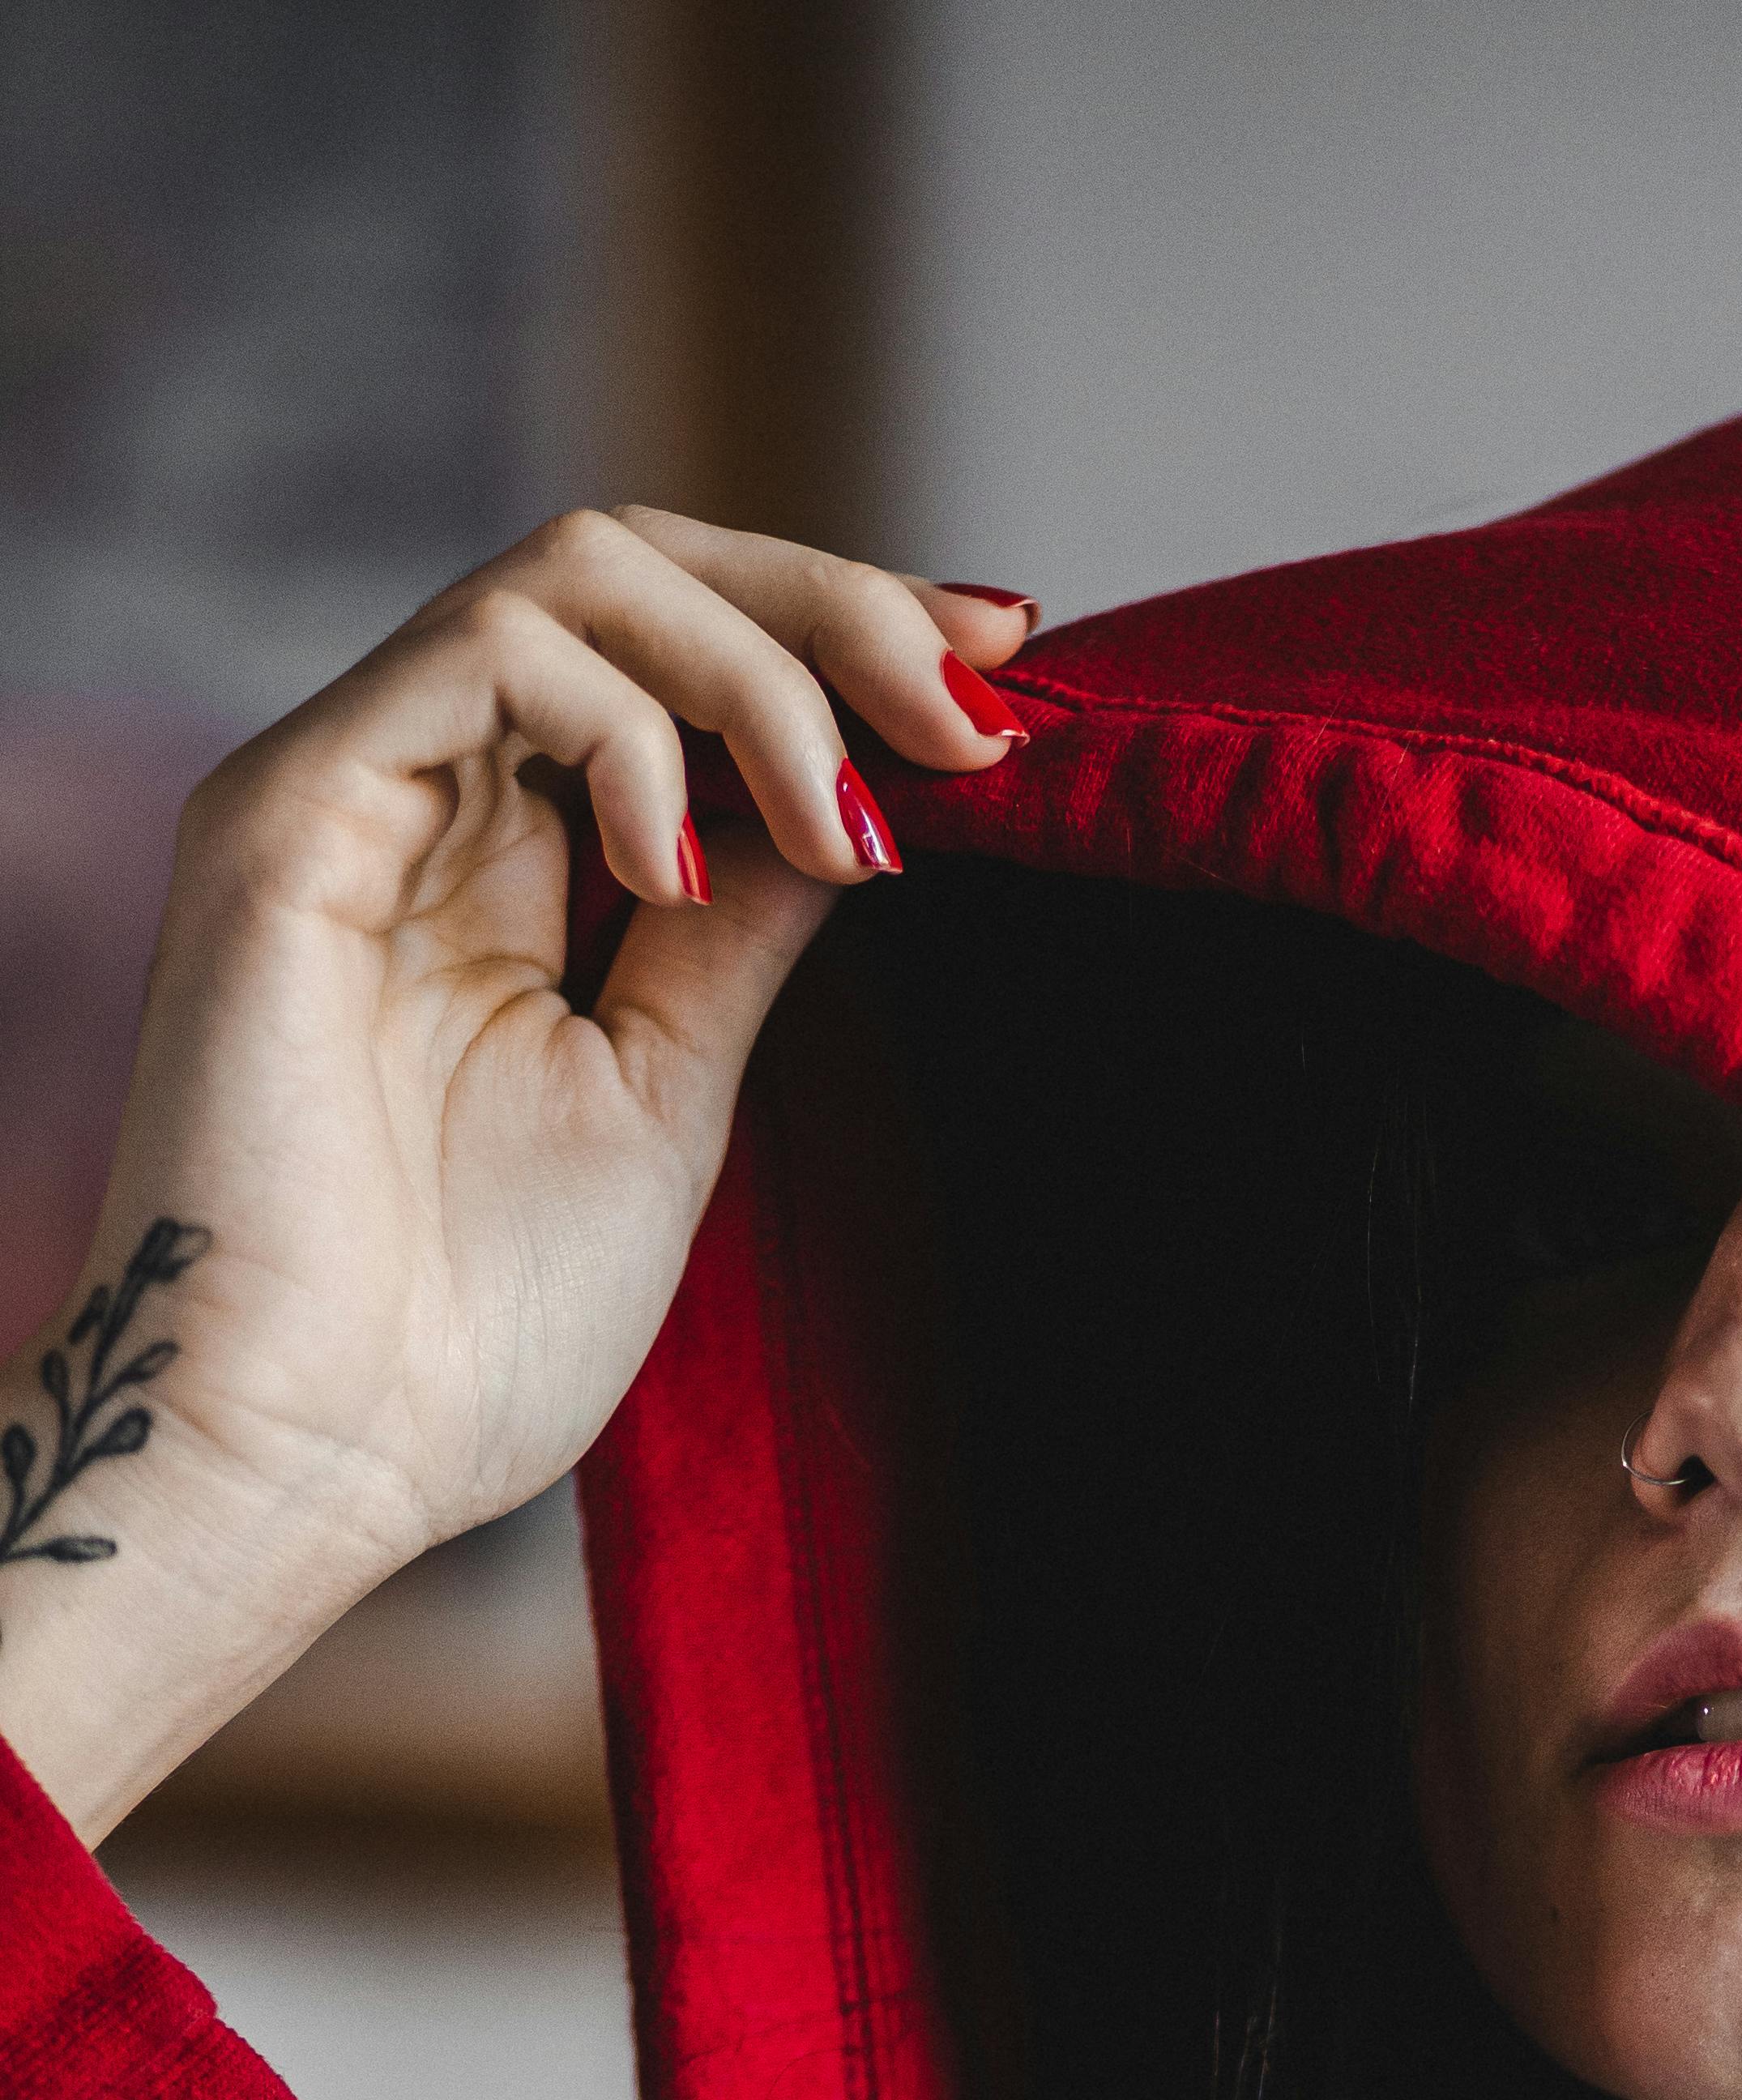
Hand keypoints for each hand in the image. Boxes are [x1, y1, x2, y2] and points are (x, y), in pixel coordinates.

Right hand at [0, 508, 1032, 1839]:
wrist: (324, 1454)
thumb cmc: (475, 1326)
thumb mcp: (669, 1091)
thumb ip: (742, 928)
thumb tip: (864, 800)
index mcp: (515, 861)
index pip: (687, 657)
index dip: (852, 633)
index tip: (1016, 669)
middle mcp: (431, 793)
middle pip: (645, 567)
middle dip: (840, 608)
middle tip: (979, 707)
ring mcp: (356, 787)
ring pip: (578, 572)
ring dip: (761, 673)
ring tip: (849, 826)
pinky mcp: (290, 809)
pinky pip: (481, 648)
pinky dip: (626, 727)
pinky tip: (677, 868)